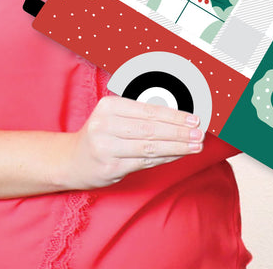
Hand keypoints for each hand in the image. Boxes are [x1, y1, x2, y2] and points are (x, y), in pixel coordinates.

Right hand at [63, 95, 203, 189]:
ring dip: (177, 146)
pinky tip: (178, 154)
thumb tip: (177, 118)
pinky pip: (144, 162)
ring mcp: (106, 147)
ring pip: (149, 147)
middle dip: (179, 131)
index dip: (173, 115)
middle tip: (199, 133)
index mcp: (108, 106)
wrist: (73, 160)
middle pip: (150, 129)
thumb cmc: (101, 135)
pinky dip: (165, 158)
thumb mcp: (113, 116)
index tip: (193, 118)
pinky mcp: (110, 167)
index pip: (147, 111)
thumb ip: (140, 116)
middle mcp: (105, 125)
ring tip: (195, 145)